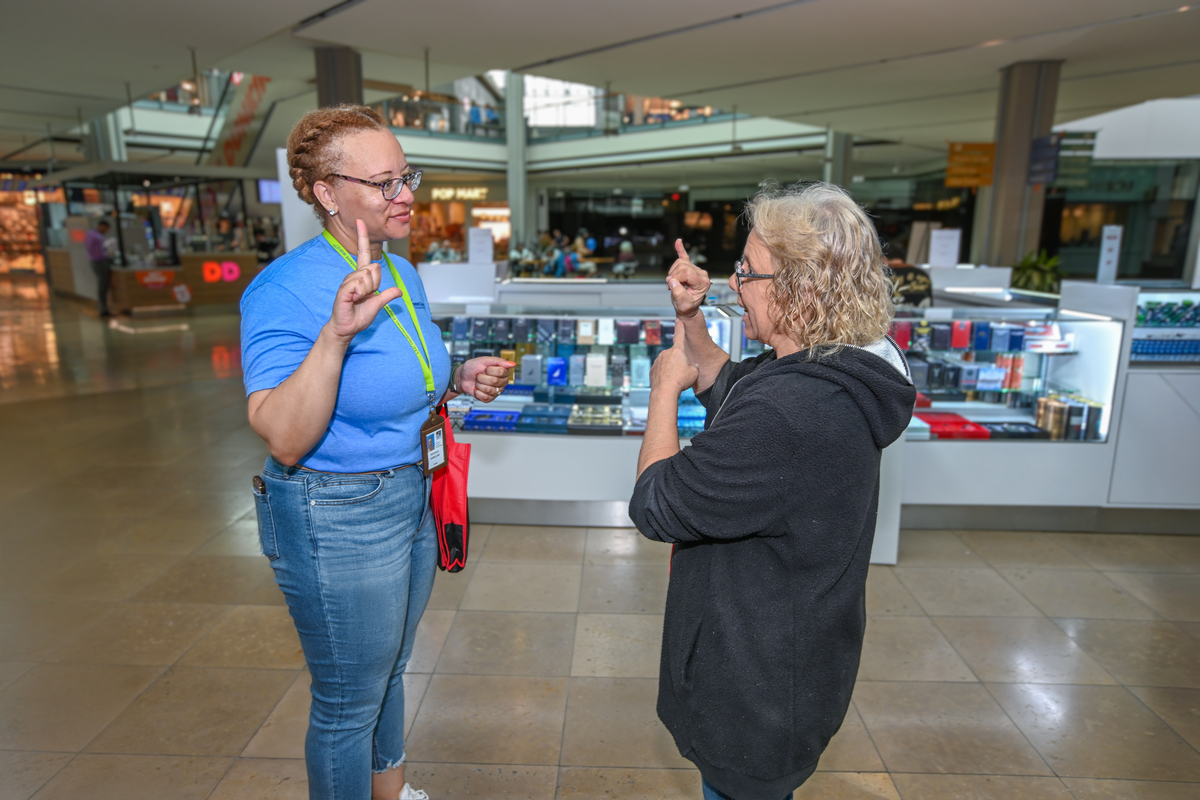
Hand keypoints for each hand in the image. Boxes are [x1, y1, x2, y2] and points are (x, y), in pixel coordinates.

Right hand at [324, 219, 401, 343]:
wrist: (346, 328)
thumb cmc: (358, 316)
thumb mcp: (377, 305)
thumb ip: (387, 296)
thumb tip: (399, 291)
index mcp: (362, 277)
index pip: (362, 252)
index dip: (362, 237)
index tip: (360, 221)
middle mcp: (354, 276)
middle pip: (374, 268)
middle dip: (375, 284)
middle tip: (366, 296)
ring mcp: (348, 282)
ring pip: (367, 277)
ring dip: (367, 291)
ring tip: (358, 299)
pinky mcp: (343, 290)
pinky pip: (357, 285)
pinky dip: (359, 294)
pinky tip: (354, 299)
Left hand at [459, 357, 515, 402]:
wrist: (462, 377)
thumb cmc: (473, 367)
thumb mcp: (484, 360)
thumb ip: (499, 361)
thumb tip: (513, 364)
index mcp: (503, 372)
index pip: (501, 372)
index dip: (490, 370)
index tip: (485, 368)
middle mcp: (502, 382)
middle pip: (495, 381)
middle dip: (482, 377)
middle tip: (479, 375)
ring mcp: (496, 391)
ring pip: (489, 390)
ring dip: (479, 385)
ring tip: (478, 382)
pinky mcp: (490, 398)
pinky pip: (485, 397)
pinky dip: (477, 392)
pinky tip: (477, 389)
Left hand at [650, 325, 698, 395]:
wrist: (665, 391)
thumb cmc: (680, 381)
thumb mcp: (694, 372)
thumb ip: (694, 366)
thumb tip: (693, 366)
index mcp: (677, 350)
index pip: (679, 335)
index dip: (680, 327)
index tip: (678, 320)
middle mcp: (666, 353)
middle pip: (675, 355)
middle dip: (679, 362)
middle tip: (682, 373)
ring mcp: (658, 361)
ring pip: (667, 363)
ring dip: (671, 369)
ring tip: (675, 379)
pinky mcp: (652, 369)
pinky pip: (660, 370)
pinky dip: (664, 375)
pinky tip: (668, 382)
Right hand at [666, 238, 710, 319]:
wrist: (688, 308)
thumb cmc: (687, 307)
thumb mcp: (683, 304)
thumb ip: (678, 293)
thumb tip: (672, 281)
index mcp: (703, 282)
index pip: (687, 272)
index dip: (676, 278)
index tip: (671, 285)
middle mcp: (701, 274)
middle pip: (683, 266)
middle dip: (674, 275)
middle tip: (672, 286)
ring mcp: (696, 270)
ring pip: (680, 262)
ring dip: (673, 272)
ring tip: (674, 282)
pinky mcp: (690, 268)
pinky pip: (684, 256)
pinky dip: (680, 249)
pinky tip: (678, 242)